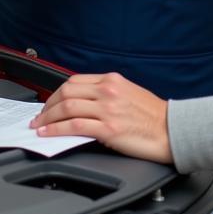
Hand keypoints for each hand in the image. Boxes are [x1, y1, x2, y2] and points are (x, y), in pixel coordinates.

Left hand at [30, 72, 171, 164]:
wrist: (173, 131)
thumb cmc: (154, 116)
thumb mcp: (129, 93)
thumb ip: (107, 94)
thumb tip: (84, 103)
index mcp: (112, 80)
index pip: (75, 81)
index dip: (57, 93)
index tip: (49, 103)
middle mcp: (108, 91)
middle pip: (66, 92)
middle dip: (48, 105)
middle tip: (39, 116)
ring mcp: (108, 109)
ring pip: (67, 107)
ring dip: (48, 118)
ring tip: (39, 126)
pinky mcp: (108, 128)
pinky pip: (74, 126)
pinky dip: (56, 129)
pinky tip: (48, 133)